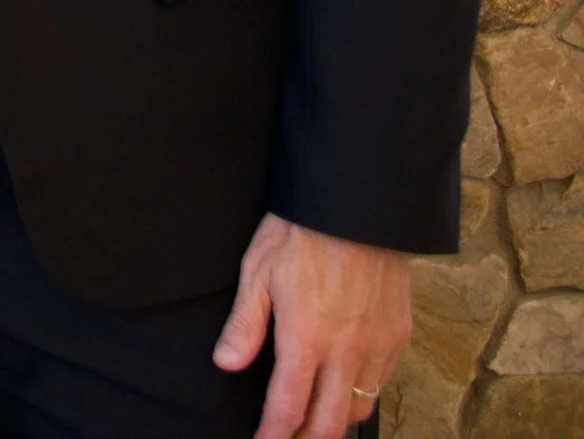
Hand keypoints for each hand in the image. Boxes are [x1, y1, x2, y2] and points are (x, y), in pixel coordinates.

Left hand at [213, 213, 410, 438]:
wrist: (357, 208)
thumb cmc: (302, 235)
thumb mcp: (258, 272)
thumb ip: (245, 325)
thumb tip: (227, 364)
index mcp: (307, 339)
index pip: (289, 407)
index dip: (274, 434)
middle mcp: (347, 352)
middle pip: (328, 423)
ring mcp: (377, 347)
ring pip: (358, 408)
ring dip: (333, 423)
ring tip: (311, 423)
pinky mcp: (398, 337)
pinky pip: (380, 384)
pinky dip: (360, 397)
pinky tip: (343, 392)